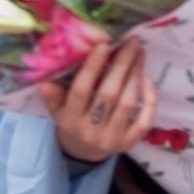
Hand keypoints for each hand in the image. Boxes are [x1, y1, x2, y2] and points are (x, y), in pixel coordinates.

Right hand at [39, 40, 156, 163]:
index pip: (81, 90)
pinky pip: (144, 121)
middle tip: (132, 41)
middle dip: (122, 64)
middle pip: (109, 94)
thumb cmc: (72, 120)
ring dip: (135, 75)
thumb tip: (44, 81)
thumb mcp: (57, 109)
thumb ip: (53, 95)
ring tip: (139, 53)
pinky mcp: (129, 143)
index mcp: (69, 119)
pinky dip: (149, 100)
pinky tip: (147, 80)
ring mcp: (112, 138)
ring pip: (128, 103)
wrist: (84, 152)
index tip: (104, 43)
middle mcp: (90, 130)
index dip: (92, 66)